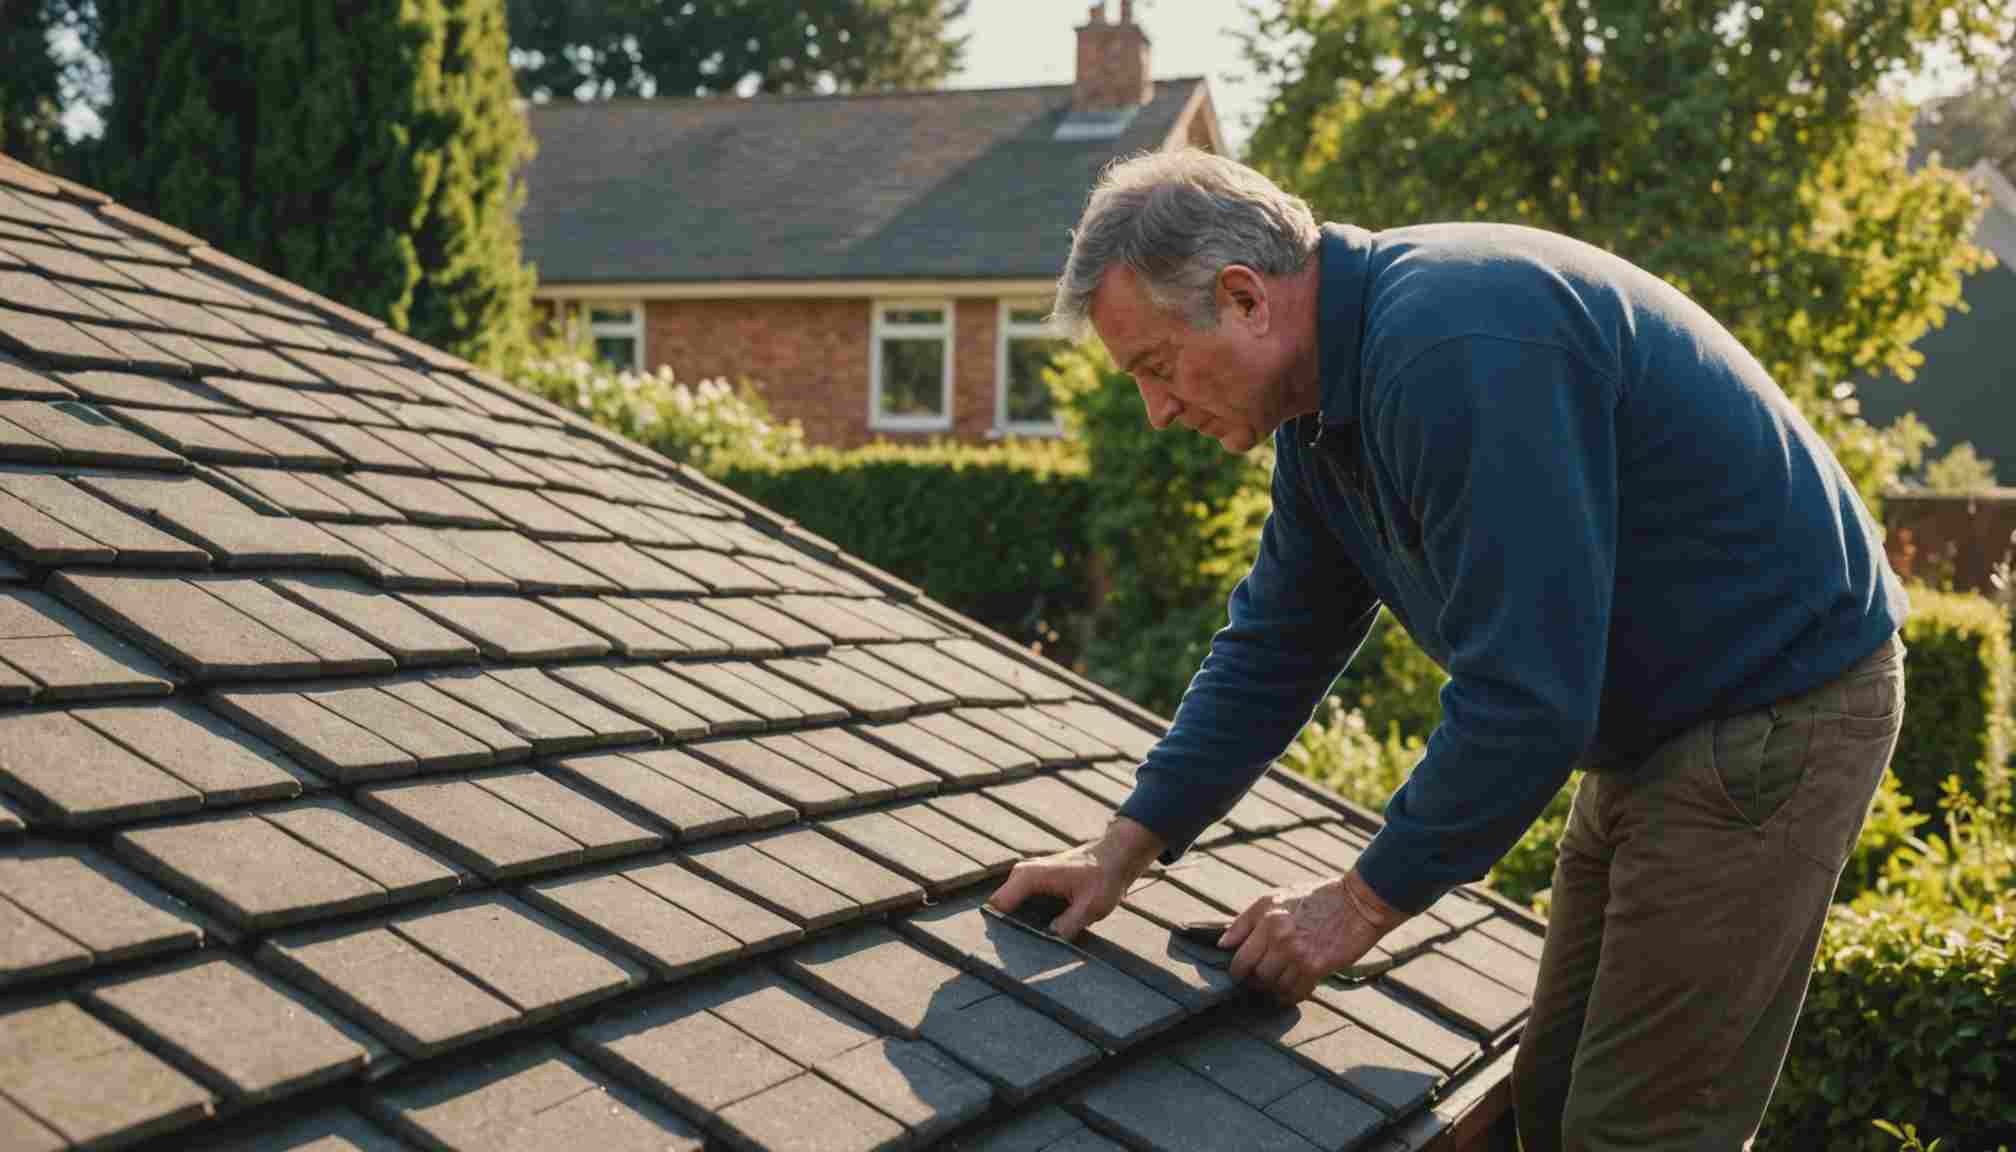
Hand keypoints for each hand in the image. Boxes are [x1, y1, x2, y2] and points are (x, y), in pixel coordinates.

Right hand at [988, 817, 1164, 939]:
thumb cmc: (1104, 877)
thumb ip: (1067, 926)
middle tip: (1026, 953)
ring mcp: (1025, 877)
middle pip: (999, 910)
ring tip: (1035, 945)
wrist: (1115, 856)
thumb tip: (1048, 944)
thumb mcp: (1090, 907)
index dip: (1002, 931)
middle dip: (1009, 931)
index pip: (997, 908)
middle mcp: (1021, 874)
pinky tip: (1042, 933)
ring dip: (1018, 926)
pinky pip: (1019, 905)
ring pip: (1008, 908)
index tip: (1013, 952)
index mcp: (1029, 876)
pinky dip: (1026, 920)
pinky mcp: (1032, 882)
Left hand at [1221, 868, 1405, 1003]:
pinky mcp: (1316, 967)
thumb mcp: (1276, 898)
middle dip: (1256, 981)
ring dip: (1275, 988)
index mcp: (1266, 917)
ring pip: (1273, 986)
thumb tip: (1222, 943)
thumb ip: (1247, 921)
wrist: (1358, 903)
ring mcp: (1297, 953)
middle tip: (1262, 980)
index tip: (1241, 974)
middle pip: (1255, 975)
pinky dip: (1291, 994)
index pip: (1239, 957)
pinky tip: (1295, 987)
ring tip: (1281, 981)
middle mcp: (1278, 936)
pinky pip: (1295, 993)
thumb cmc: (1316, 899)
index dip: (1237, 971)